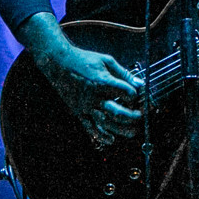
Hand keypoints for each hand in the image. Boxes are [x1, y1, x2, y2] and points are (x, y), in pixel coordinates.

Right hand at [18, 14, 144, 146]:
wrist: (59, 63)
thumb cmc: (83, 60)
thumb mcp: (106, 60)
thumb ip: (123, 73)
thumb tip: (139, 83)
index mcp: (102, 81)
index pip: (125, 92)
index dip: (134, 95)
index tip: (137, 96)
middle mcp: (94, 96)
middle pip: (118, 111)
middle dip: (132, 116)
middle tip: (139, 116)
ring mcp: (85, 106)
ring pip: (106, 123)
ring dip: (121, 129)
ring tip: (132, 131)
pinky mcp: (78, 112)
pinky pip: (90, 127)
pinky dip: (101, 135)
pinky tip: (111, 139)